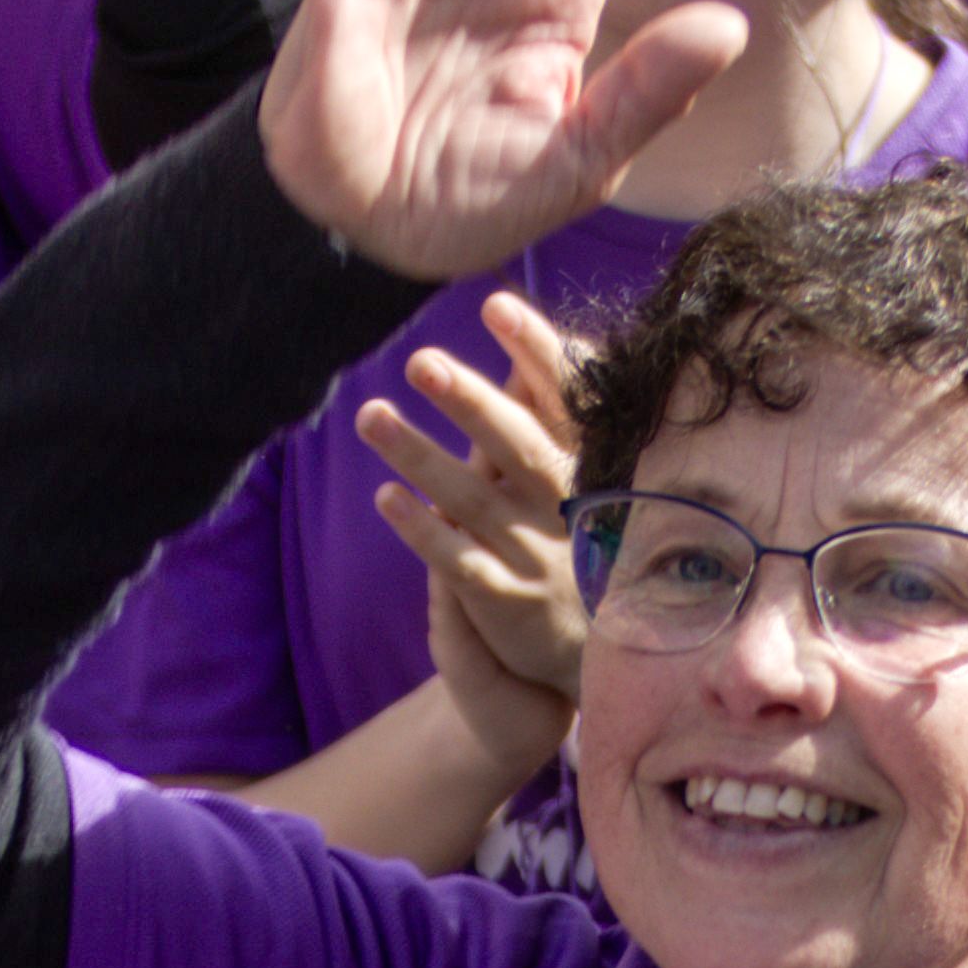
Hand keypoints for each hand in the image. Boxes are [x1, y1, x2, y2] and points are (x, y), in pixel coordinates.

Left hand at [363, 288, 586, 773]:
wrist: (598, 661)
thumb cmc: (581, 551)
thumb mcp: (582, 485)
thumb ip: (552, 421)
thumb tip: (523, 350)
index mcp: (591, 469)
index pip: (567, 400)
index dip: (536, 352)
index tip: (496, 305)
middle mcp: (569, 510)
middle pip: (517, 445)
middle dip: (469, 400)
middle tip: (418, 359)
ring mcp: (539, 558)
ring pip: (472, 500)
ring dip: (419, 455)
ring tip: (369, 414)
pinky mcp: (509, 605)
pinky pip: (458, 562)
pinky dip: (422, 530)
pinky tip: (385, 498)